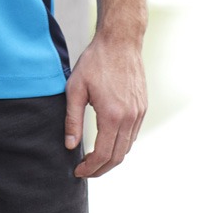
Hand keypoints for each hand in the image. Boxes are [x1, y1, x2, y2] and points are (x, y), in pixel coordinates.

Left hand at [64, 34, 146, 177]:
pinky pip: (133, 134)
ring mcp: (139, 113)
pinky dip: (121, 144)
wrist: (120, 41)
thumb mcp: (76, 87)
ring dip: (112, 158)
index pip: (103, 154)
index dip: (90, 167)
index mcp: (112, 115)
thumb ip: (72, 119)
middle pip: (118, 157)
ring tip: (95, 160)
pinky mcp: (142, 107)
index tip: (78, 171)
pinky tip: (108, 141)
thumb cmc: (95, 61)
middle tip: (85, 171)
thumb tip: (70, 145)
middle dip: (101, 169)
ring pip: (127, 147)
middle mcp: (129, 118)